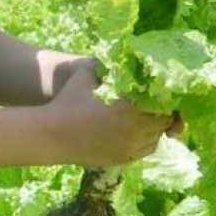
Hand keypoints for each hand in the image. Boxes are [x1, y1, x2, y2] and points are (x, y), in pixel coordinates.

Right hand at [48, 69, 175, 168]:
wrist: (50, 135)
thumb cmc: (67, 103)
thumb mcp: (85, 77)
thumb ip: (105, 67)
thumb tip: (120, 56)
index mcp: (129, 110)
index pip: (164, 106)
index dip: (165, 99)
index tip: (158, 93)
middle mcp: (133, 132)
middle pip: (164, 124)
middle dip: (161, 113)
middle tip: (154, 105)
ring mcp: (128, 149)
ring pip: (156, 139)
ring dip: (154, 129)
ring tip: (144, 118)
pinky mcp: (121, 159)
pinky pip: (144, 151)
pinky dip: (145, 141)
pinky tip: (134, 132)